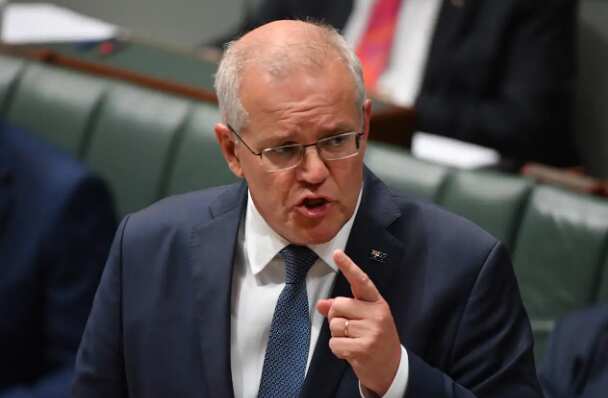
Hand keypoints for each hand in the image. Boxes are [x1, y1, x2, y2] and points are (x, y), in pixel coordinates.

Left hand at [316, 250, 401, 395]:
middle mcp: (376, 314)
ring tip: (353, 341)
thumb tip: (322, 304)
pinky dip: (338, 349)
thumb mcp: (365, 320)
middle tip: (349, 329)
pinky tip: (351, 352)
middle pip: (338, 304)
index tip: (337, 254)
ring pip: (335, 324)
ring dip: (337, 335)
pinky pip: (335, 343)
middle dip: (336, 317)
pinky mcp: (364, 348)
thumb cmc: (376, 340)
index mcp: (377, 303)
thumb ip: (344, 310)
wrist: (392, 368)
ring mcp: (371, 331)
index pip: (361, 281)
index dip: (348, 266)